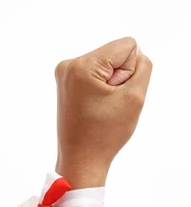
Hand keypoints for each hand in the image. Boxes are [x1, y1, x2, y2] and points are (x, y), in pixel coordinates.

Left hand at [55, 37, 152, 187]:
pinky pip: (96, 74)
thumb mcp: (136, 96)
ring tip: (99, 107)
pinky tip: (93, 107)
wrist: (81, 160)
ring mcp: (64, 74)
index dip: (130, 72)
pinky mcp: (65, 83)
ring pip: (107, 64)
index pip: (128, 46)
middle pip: (116, 54)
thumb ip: (143, 66)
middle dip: (118, 78)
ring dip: (110, 85)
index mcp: (82, 65)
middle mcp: (68, 65)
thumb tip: (133, 55)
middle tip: (106, 105)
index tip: (115, 96)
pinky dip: (100, 89)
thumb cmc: (105, 134)